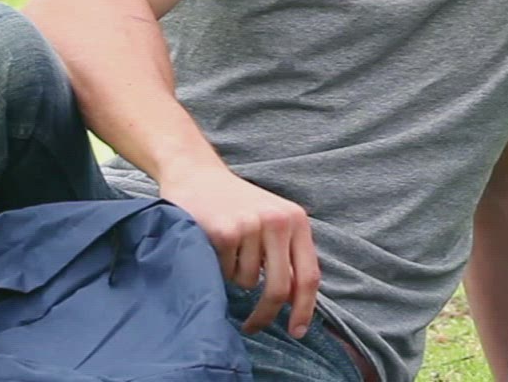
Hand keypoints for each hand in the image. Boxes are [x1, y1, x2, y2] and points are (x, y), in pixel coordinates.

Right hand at [158, 160, 321, 337]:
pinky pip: (225, 272)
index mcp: (297, 221)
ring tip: (229, 252)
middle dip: (266, 314)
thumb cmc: (237, 204)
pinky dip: (219, 268)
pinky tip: (214, 245)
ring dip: (236, 278)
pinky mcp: (225, 232)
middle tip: (253, 326)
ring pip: (247, 282)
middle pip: (280, 288)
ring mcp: (252, 226)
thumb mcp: (273, 221)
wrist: (198, 175)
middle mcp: (279, 222)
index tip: (297, 332)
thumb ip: (287, 254)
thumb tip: (296, 301)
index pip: (309, 275)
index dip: (305, 308)